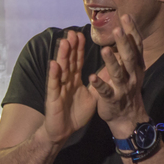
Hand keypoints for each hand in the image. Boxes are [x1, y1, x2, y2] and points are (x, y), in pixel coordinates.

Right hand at [43, 30, 96, 144]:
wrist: (63, 131)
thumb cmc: (76, 114)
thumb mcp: (92, 96)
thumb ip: (98, 83)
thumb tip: (110, 71)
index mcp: (74, 80)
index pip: (77, 61)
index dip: (79, 48)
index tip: (82, 35)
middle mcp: (65, 81)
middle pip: (69, 61)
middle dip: (71, 47)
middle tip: (73, 32)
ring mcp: (58, 88)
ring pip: (61, 69)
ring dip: (62, 56)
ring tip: (65, 42)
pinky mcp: (53, 98)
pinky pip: (54, 85)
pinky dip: (54, 74)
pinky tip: (54, 64)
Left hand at [88, 14, 147, 133]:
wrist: (127, 117)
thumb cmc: (127, 88)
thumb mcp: (132, 69)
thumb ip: (129, 52)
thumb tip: (127, 30)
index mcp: (136, 66)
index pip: (136, 45)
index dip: (132, 31)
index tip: (126, 16)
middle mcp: (132, 75)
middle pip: (128, 57)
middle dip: (123, 43)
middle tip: (118, 29)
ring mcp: (123, 88)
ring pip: (117, 73)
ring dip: (111, 62)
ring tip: (104, 50)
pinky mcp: (112, 100)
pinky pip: (106, 91)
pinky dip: (99, 84)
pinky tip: (91, 77)